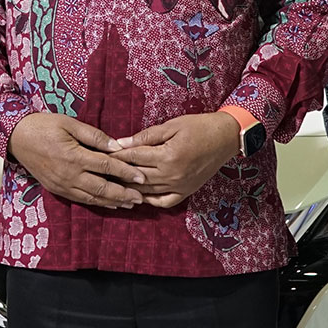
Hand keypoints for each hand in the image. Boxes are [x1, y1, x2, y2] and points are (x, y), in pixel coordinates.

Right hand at [7, 112, 144, 208]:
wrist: (16, 137)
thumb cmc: (43, 126)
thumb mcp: (69, 123)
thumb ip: (94, 136)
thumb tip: (117, 146)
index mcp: (75, 157)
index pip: (107, 167)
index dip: (126, 173)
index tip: (142, 177)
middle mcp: (70, 175)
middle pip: (103, 188)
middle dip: (124, 194)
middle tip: (141, 197)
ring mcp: (63, 185)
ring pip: (93, 197)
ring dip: (113, 202)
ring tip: (130, 204)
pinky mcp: (57, 189)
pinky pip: (81, 199)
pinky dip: (97, 203)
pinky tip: (109, 204)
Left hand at [111, 112, 241, 207]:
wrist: (226, 137)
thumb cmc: (199, 126)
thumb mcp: (172, 125)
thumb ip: (146, 136)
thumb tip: (121, 143)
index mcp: (168, 156)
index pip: (134, 157)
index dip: (116, 155)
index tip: (101, 154)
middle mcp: (173, 174)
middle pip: (137, 176)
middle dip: (117, 173)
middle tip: (102, 171)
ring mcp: (180, 186)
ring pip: (147, 191)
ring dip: (128, 188)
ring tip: (113, 184)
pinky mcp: (187, 191)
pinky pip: (164, 202)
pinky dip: (149, 201)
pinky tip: (138, 196)